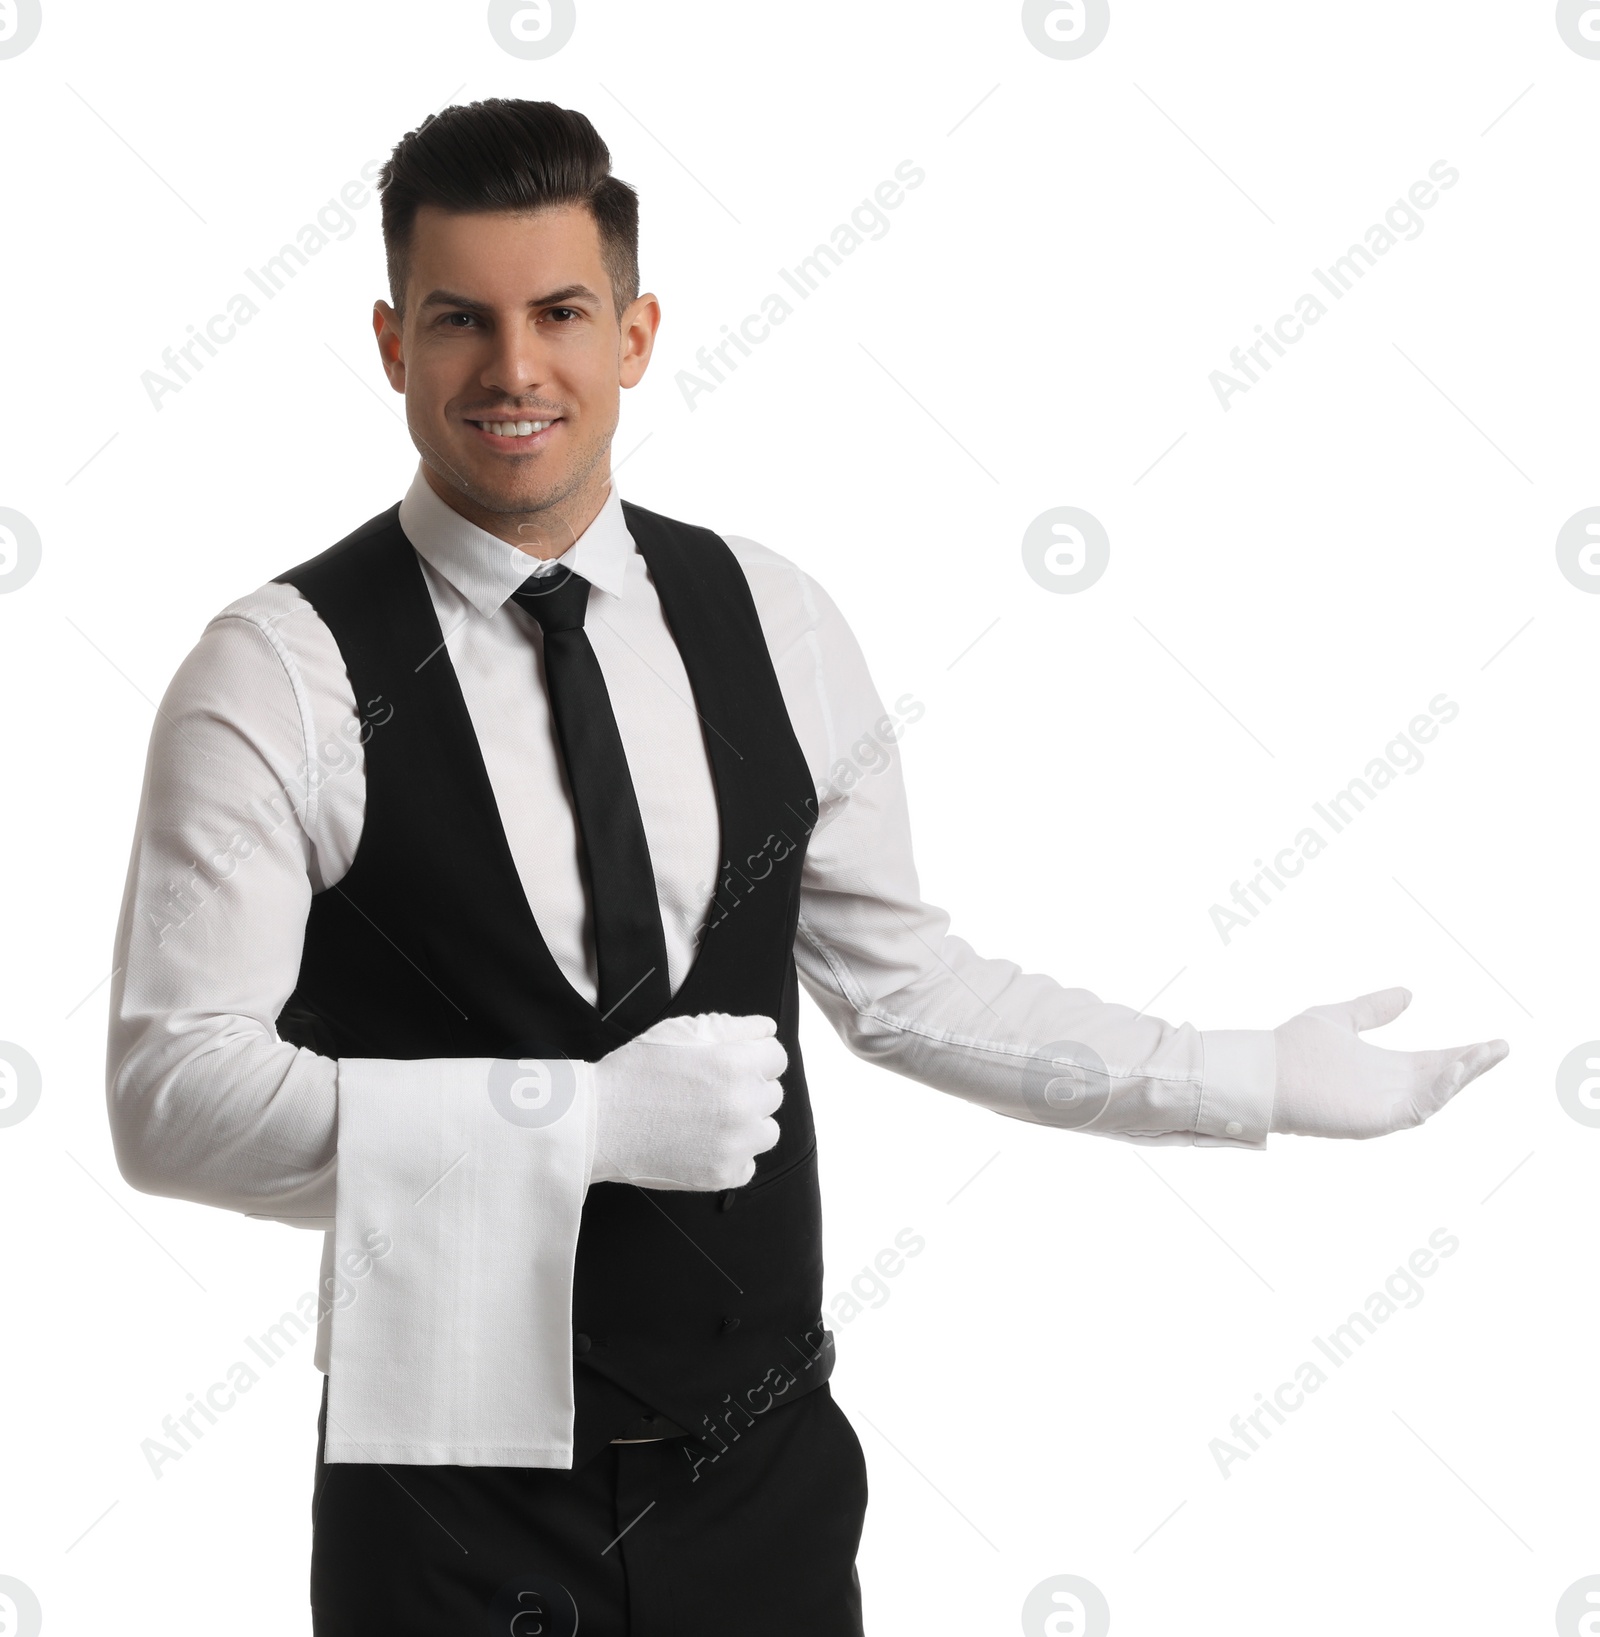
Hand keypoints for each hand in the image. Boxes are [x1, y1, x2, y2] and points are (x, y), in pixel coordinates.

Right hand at [590, 1012, 786, 1189]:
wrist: (598, 1122)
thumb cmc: (634, 1072)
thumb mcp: (681, 1030)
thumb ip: (733, 1026)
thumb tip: (767, 1029)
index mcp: (736, 1064)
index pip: (777, 1057)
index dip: (754, 1056)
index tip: (733, 1064)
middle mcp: (743, 1104)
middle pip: (773, 1093)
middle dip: (749, 1088)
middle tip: (710, 1092)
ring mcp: (735, 1144)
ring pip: (767, 1131)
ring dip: (747, 1124)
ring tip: (709, 1119)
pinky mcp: (722, 1175)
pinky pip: (749, 1165)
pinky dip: (732, 1157)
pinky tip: (703, 1143)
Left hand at [1270, 987, 1507, 1137]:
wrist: (1261, 1071)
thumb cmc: (1293, 1048)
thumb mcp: (1341, 1018)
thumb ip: (1374, 1009)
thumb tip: (1409, 993)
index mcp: (1386, 1068)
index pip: (1436, 1062)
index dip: (1465, 1053)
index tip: (1493, 1042)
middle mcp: (1390, 1090)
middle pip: (1444, 1079)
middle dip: (1474, 1065)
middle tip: (1501, 1048)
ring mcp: (1385, 1107)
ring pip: (1436, 1095)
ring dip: (1462, 1076)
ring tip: (1485, 1054)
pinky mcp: (1375, 1120)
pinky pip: (1417, 1110)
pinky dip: (1439, 1092)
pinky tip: (1455, 1070)